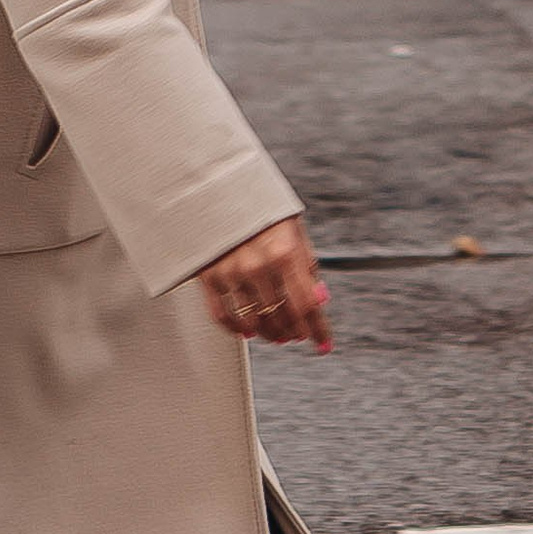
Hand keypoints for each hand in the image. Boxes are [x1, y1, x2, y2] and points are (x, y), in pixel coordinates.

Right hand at [199, 214, 330, 351]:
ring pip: (254, 322)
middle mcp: (258, 265)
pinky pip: (222, 316)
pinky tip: (248, 331)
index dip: (318, 330)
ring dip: (270, 334)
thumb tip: (319, 299)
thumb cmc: (261, 210)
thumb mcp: (294, 230)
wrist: (217, 189)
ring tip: (277, 335)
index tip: (324, 344)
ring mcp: (231, 273)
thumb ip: (307, 266)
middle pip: (282, 317)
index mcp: (285, 252)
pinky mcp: (208, 276)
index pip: (307, 305)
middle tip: (299, 335)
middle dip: (295, 332)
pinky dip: (237, 329)